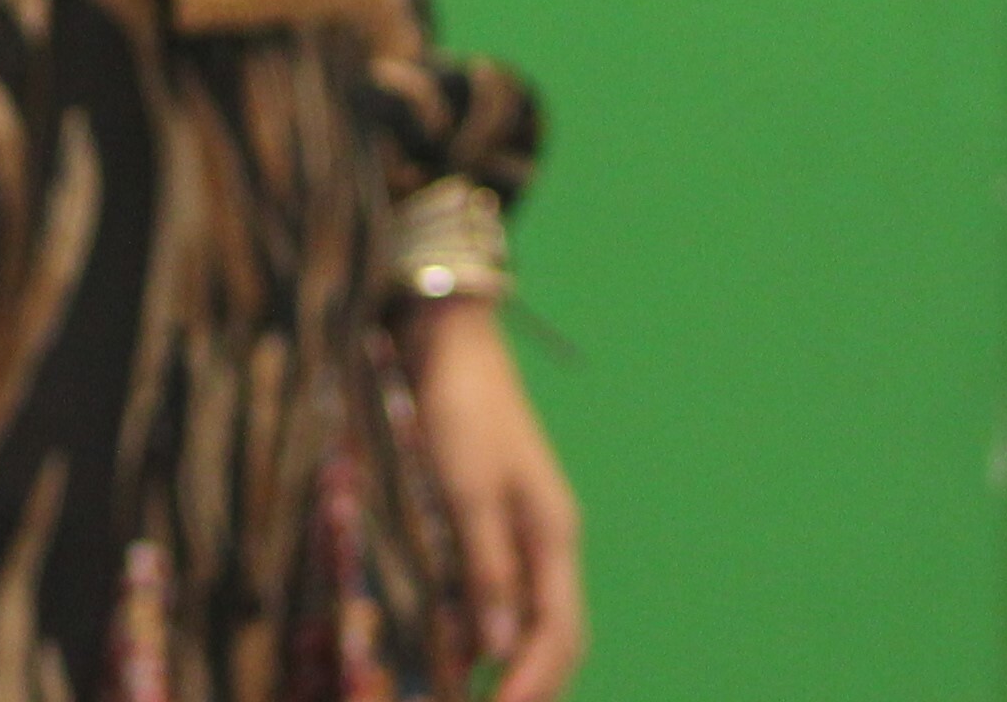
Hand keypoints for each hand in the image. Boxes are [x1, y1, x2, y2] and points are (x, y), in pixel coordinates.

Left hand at [416, 301, 584, 701]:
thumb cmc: (461, 407)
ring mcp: (519, 531)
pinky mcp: (487, 519)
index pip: (558, 633)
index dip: (530, 683)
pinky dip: (479, 629)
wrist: (448, 339)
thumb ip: (487, 565)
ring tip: (462, 691)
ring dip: (502, 663)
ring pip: (524, 618)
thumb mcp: (470, 487)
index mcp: (554, 535)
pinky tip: (449, 648)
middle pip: (551, 635)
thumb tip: (496, 645)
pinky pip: (494, 591)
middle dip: (528, 683)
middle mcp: (544, 541)